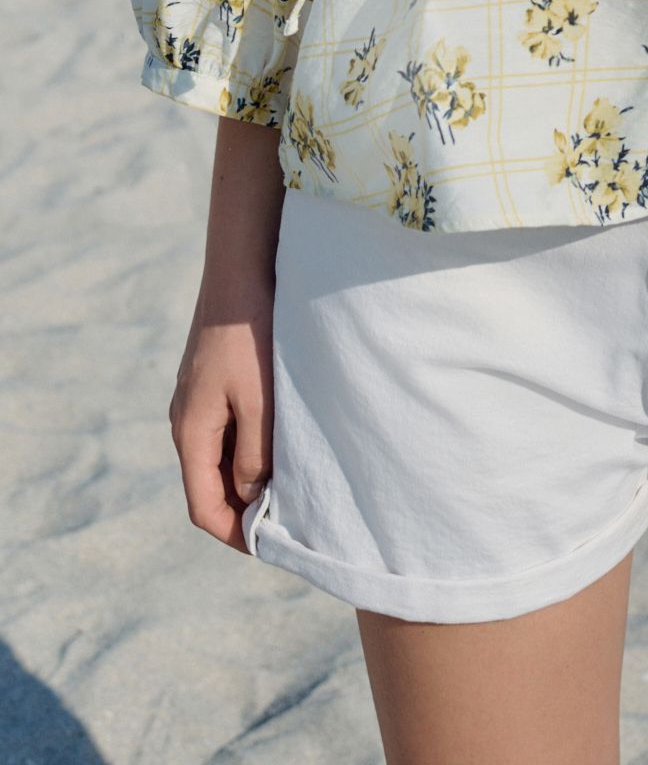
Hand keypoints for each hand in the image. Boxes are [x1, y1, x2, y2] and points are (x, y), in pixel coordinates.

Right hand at [170, 270, 275, 552]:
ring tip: (292, 487)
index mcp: (191, 432)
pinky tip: (283, 443)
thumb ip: (255, 452)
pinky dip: (250, 447)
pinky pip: (228, 430)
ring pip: (220, 457)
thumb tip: (251, 496)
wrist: (242, 268)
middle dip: (243, 509)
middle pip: (210, 485)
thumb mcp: (260, 400)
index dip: (233, 533)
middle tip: (288, 523)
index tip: (269, 547)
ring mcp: (198, 400)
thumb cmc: (252, 334)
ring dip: (250, 477)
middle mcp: (187, 420)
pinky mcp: (214, 381)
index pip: (203, 505)